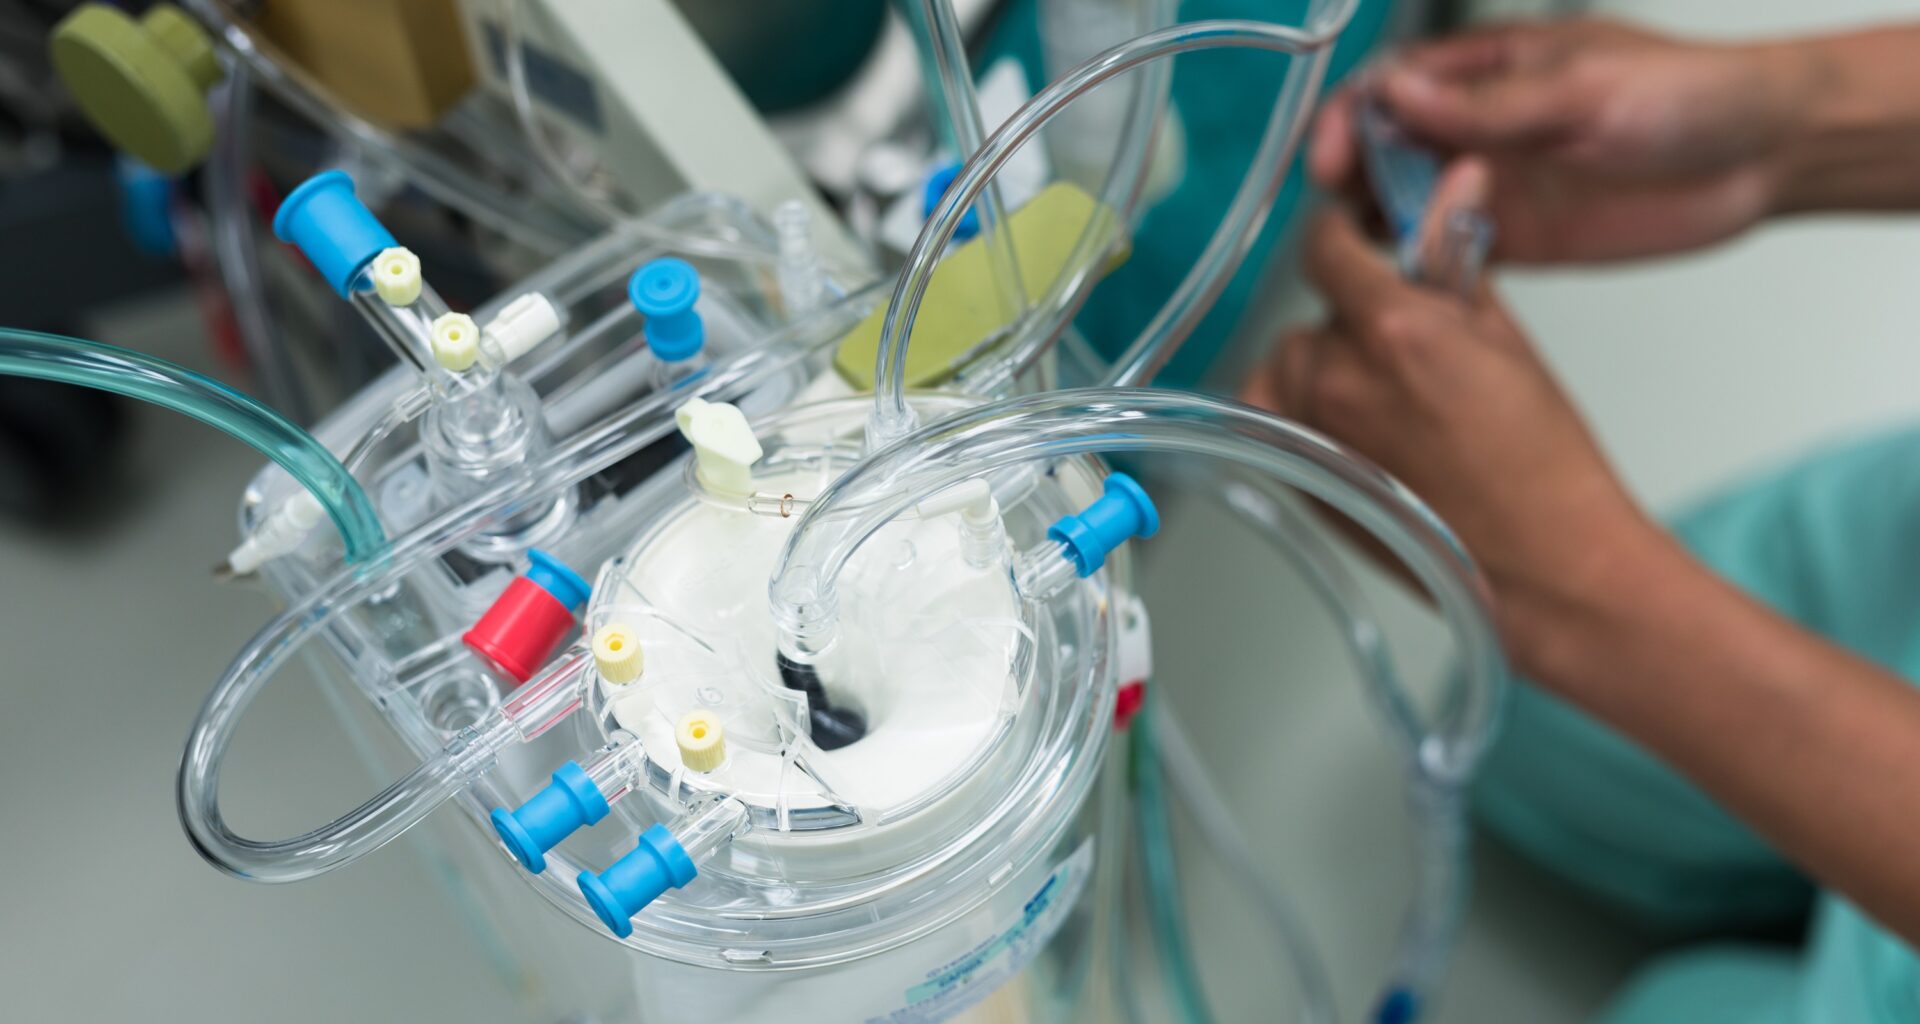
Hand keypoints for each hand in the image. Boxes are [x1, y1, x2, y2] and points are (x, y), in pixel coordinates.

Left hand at [1242, 207, 1663, 670]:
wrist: (1542, 560)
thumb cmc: (1540, 460)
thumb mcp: (1503, 336)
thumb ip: (1453, 257)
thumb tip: (1446, 187)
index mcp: (1392, 329)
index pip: (1324, 246)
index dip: (1340, 236)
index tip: (1354, 238)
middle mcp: (1337, 378)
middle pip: (1314, 315)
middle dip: (1353, 320)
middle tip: (1407, 346)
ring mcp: (1310, 432)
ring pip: (1288, 366)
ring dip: (1325, 366)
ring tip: (1388, 395)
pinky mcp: (1300, 475)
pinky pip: (1277, 417)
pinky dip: (1305, 410)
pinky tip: (1364, 429)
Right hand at [1311, 19, 1812, 261]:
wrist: (1763, 155)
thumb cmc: (1690, 95)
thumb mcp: (1583, 90)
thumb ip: (1487, 105)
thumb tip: (1397, 95)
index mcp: (1486, 72)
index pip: (1387, 89)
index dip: (1348, 121)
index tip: (1329, 157)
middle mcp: (1476, 128)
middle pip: (1379, 151)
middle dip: (1350, 179)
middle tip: (1345, 212)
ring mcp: (1491, 185)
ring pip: (1402, 207)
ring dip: (1379, 229)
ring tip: (1380, 252)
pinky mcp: (1513, 240)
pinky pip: (1444, 256)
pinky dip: (1420, 270)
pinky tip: (1417, 282)